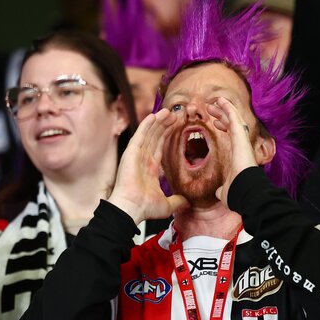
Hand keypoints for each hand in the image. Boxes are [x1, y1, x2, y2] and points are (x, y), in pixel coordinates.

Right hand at [108, 109, 188, 223]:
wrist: (131, 208)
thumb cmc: (145, 208)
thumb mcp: (167, 205)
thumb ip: (177, 201)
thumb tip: (187, 202)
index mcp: (151, 169)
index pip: (160, 146)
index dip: (168, 135)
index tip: (177, 125)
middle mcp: (143, 160)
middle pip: (155, 137)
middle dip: (165, 125)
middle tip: (176, 114)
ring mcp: (136, 155)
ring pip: (149, 133)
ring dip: (158, 121)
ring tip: (169, 111)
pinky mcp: (131, 153)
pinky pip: (140, 135)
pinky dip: (147, 125)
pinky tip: (155, 115)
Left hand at [207, 97, 261, 205]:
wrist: (244, 192)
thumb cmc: (237, 193)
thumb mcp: (225, 190)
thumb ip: (223, 187)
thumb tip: (220, 191)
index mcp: (238, 155)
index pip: (231, 136)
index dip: (223, 127)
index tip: (214, 123)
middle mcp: (241, 146)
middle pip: (232, 125)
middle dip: (222, 115)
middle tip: (211, 109)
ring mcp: (242, 140)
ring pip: (234, 119)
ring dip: (224, 109)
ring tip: (214, 102)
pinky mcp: (241, 137)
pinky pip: (234, 118)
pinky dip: (228, 108)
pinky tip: (220, 101)